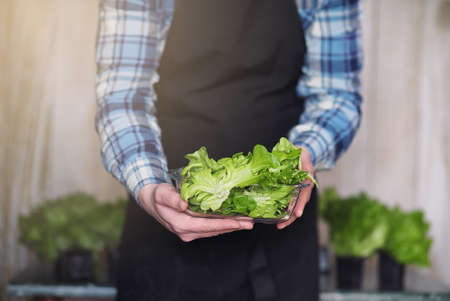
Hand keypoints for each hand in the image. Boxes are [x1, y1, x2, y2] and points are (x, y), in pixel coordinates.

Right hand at [138, 183, 253, 241]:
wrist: (152, 200)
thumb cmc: (157, 195)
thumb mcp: (162, 193)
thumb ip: (171, 198)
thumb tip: (183, 204)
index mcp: (179, 224)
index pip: (205, 225)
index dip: (222, 224)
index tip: (237, 221)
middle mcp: (185, 231)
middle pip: (213, 230)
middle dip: (232, 226)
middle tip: (249, 222)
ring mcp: (190, 232)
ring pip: (214, 230)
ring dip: (230, 226)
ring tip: (247, 221)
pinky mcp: (194, 230)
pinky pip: (211, 228)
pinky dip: (223, 225)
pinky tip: (234, 220)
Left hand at [277, 146, 314, 229]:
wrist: (303, 153)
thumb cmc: (301, 153)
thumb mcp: (301, 152)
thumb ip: (298, 158)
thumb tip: (287, 162)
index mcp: (308, 178)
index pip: (305, 193)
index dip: (300, 203)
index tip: (297, 213)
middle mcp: (306, 186)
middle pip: (301, 203)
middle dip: (293, 215)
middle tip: (283, 224)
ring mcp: (301, 190)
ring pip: (297, 205)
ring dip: (289, 217)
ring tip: (280, 225)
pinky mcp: (295, 191)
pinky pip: (292, 202)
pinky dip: (287, 211)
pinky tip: (279, 218)